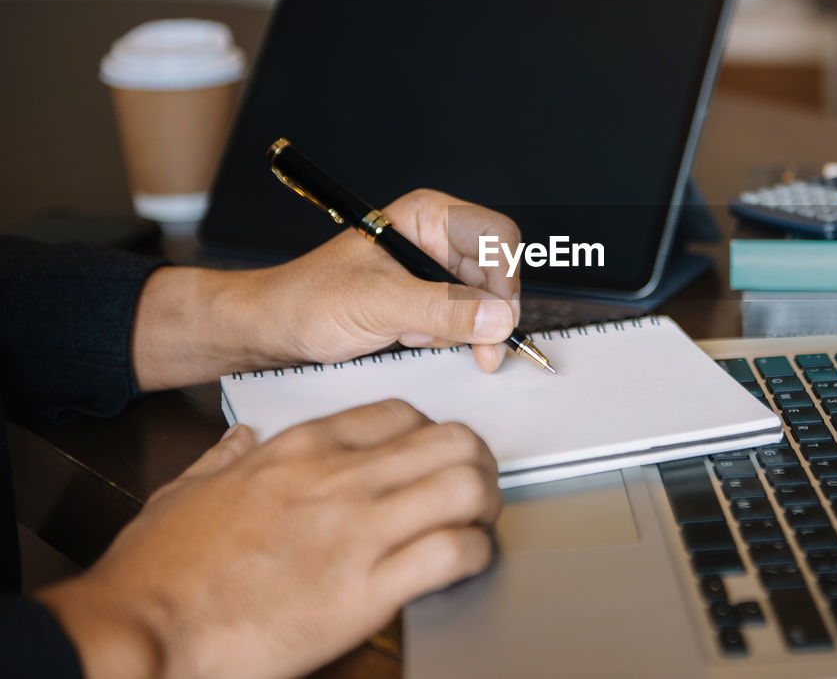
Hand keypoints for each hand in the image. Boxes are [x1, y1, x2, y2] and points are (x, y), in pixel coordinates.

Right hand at [38, 400, 502, 678]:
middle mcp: (337, 479)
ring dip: (486, 503)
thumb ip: (222, 458)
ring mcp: (356, 531)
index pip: (398, 413)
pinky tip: (468, 563)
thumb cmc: (156, 571)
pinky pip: (453, 553)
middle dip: (476, 462)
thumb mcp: (185, 491)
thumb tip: (240, 441)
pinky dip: (475, 555)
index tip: (433, 455)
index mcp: (298, 451)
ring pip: (464, 485)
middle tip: (476, 487)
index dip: (430, 432)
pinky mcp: (366, 591)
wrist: (139, 632)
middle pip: (449, 440)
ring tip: (480, 522)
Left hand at [262, 189, 522, 371]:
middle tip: (480, 349)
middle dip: (485, 314)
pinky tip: (411, 338)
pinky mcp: (430, 301)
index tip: (499, 317)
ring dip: (461, 329)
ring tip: (416, 334)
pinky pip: (464, 321)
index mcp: (428, 217)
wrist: (277, 328)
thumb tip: (498, 318)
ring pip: (485, 302)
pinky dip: (448, 338)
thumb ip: (443, 309)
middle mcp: (437, 240)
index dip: (504, 277)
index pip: (496, 237)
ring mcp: (434, 272)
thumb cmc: (310, 299)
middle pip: (497, 273)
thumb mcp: (380, 303)